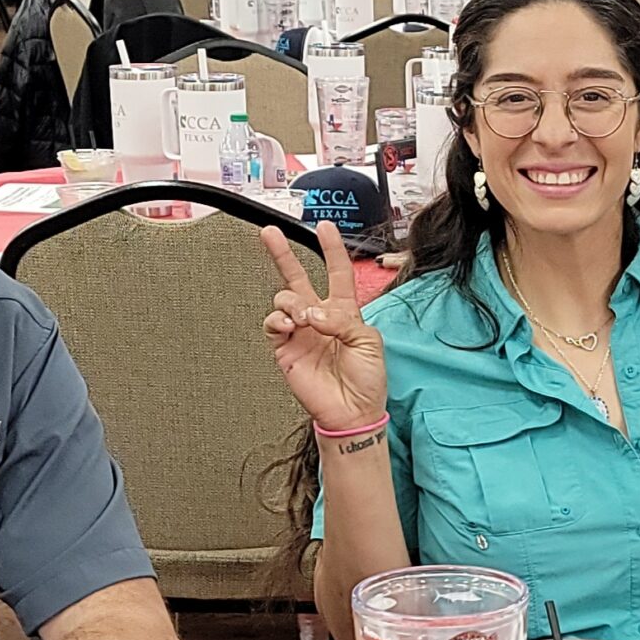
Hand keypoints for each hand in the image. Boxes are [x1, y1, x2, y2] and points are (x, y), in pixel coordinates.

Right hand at [261, 222, 387, 431]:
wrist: (351, 412)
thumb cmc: (366, 380)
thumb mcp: (369, 342)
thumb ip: (342, 320)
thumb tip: (313, 312)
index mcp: (345, 311)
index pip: (337, 272)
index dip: (332, 249)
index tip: (325, 227)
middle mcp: (320, 317)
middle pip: (298, 276)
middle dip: (283, 253)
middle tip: (270, 233)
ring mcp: (300, 332)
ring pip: (284, 298)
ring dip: (292, 302)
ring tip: (304, 319)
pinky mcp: (285, 349)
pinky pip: (273, 323)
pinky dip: (279, 319)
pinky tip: (291, 326)